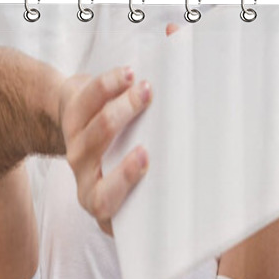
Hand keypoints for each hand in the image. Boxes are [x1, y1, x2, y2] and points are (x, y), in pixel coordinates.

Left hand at [59, 67, 151, 235]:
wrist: (84, 136)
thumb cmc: (126, 172)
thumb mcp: (140, 195)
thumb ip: (159, 198)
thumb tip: (207, 193)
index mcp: (101, 202)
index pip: (106, 202)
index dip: (122, 182)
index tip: (143, 159)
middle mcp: (84, 177)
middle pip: (98, 153)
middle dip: (122, 131)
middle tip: (147, 121)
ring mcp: (75, 147)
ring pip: (95, 126)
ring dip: (122, 105)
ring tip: (145, 90)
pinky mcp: (72, 117)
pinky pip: (88, 98)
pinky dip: (109, 84)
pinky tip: (128, 76)